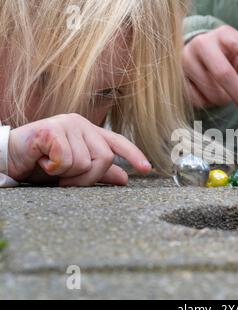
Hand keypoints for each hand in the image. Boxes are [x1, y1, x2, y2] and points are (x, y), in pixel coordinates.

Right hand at [8, 113, 151, 186]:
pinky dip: (54, 168)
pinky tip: (43, 161)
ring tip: (51, 167)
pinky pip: (66, 159)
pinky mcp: (52, 128)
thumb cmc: (41, 163)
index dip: (134, 155)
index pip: (117, 142)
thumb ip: (99, 173)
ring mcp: (67, 124)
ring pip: (85, 161)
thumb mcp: (74, 171)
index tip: (147, 169)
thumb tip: (124, 178)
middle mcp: (81, 124)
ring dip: (66, 173)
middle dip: (87, 176)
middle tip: (66, 179)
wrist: (9, 158)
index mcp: (90, 132)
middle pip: (105, 158)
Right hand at [183, 25, 237, 116]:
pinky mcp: (177, 78)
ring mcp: (186, 60)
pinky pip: (198, 100)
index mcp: (223, 36)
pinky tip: (207, 93)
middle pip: (224, 74)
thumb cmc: (226, 59)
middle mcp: (202, 44)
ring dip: (224, 99)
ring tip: (223, 90)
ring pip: (212, 91)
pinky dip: (208, 103)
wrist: (194, 56)